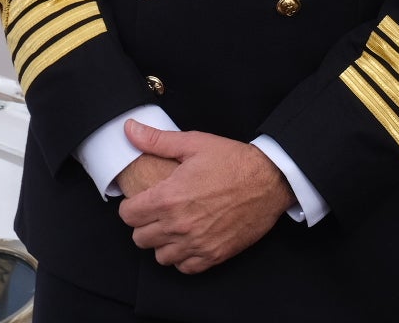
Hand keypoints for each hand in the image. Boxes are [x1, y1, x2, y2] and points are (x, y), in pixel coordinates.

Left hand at [115, 119, 294, 273]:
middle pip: (140, 239)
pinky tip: (188, 240)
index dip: (130, 206)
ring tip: (171, 227)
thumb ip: (157, 140)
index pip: (128, 215)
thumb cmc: (233, 161)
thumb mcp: (193, 143)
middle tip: (155, 213)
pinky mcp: (214, 255)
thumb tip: (130, 129)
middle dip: (143, 225)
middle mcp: (179, 225)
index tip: (139, 201)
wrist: (270, 180)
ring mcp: (196, 243)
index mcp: (168, 198)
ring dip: (162, 243)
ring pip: (160, 257)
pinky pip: (184, 268)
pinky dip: (182, 258)